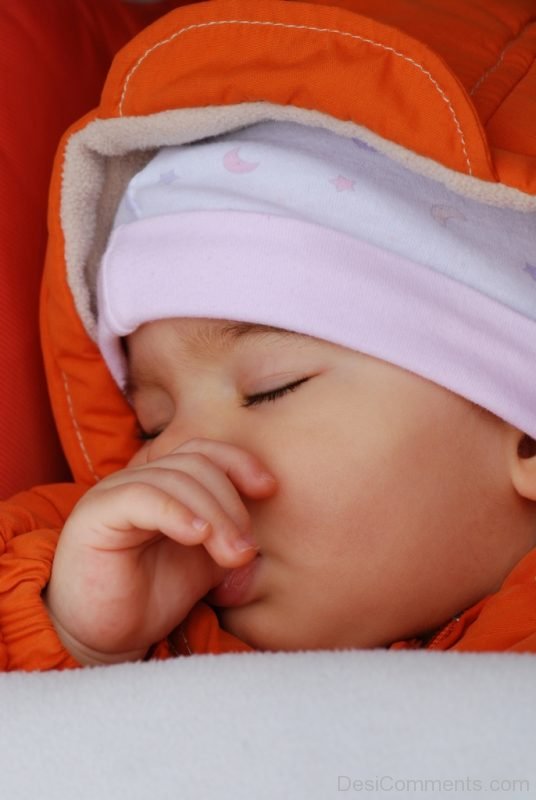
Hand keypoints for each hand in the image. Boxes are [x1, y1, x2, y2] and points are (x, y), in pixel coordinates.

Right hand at [43, 439, 276, 664]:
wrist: (106, 639)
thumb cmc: (153, 598)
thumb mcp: (205, 560)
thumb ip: (229, 534)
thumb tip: (261, 524)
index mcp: (163, 484)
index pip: (204, 452)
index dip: (239, 463)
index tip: (269, 490)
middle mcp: (138, 480)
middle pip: (196, 463)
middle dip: (230, 504)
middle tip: (244, 549)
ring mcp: (114, 492)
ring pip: (175, 478)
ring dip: (214, 515)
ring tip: (230, 554)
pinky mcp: (96, 512)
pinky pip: (142, 496)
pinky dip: (177, 513)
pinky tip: (198, 536)